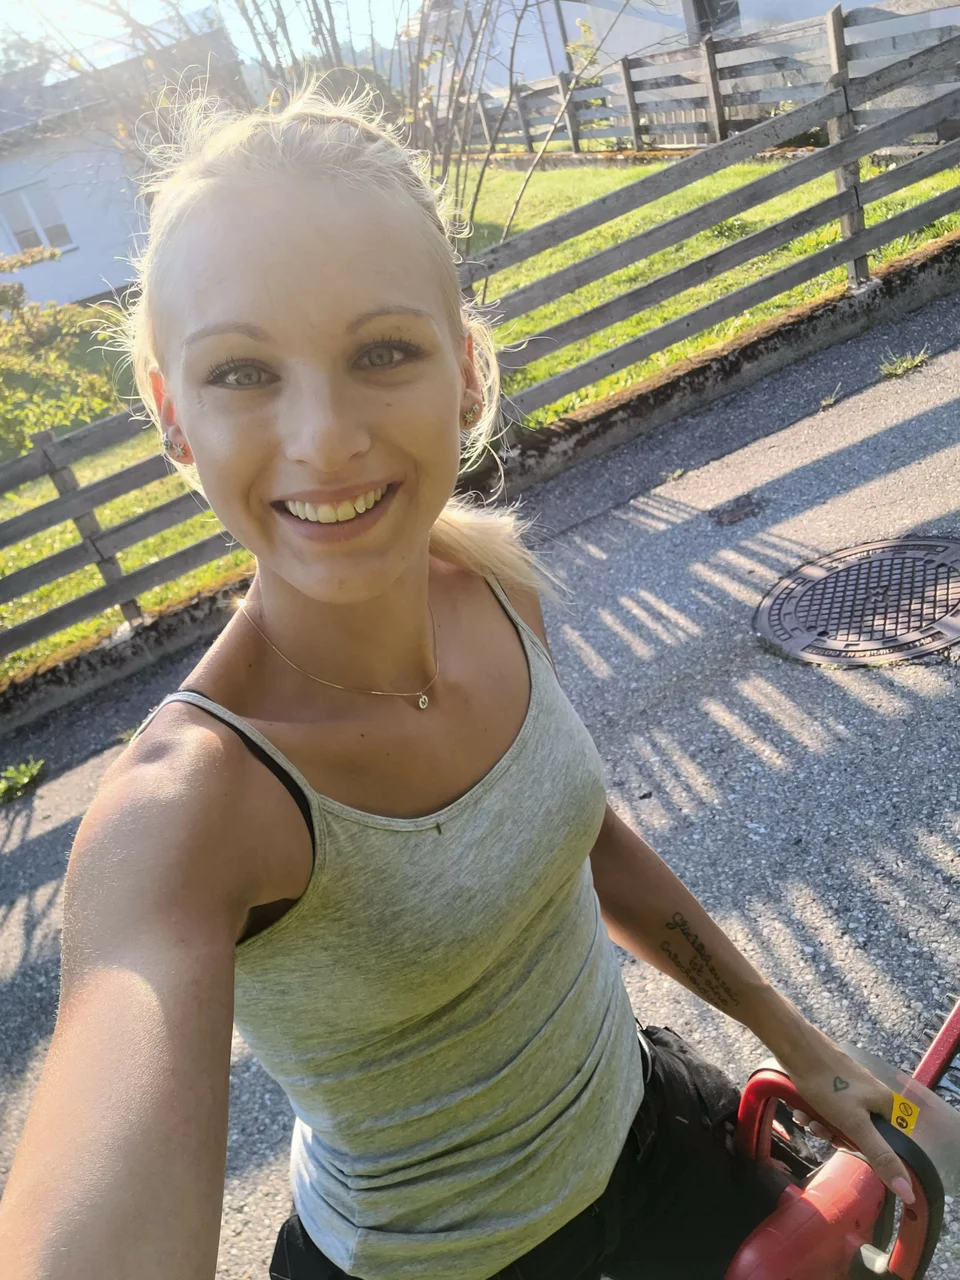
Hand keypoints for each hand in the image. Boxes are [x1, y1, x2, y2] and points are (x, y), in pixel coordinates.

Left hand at [775, 1024, 915, 1204]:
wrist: (796, 1047)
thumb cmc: (828, 1085)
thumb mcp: (854, 1124)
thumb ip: (880, 1156)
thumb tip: (907, 1191)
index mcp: (886, 1104)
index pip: (885, 1142)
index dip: (862, 1148)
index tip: (840, 1143)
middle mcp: (872, 1094)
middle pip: (858, 1132)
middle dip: (833, 1133)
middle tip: (817, 1127)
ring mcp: (851, 1087)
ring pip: (838, 1120)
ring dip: (818, 1122)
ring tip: (804, 1115)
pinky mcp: (832, 1081)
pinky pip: (826, 1107)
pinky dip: (813, 1110)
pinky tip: (799, 1107)